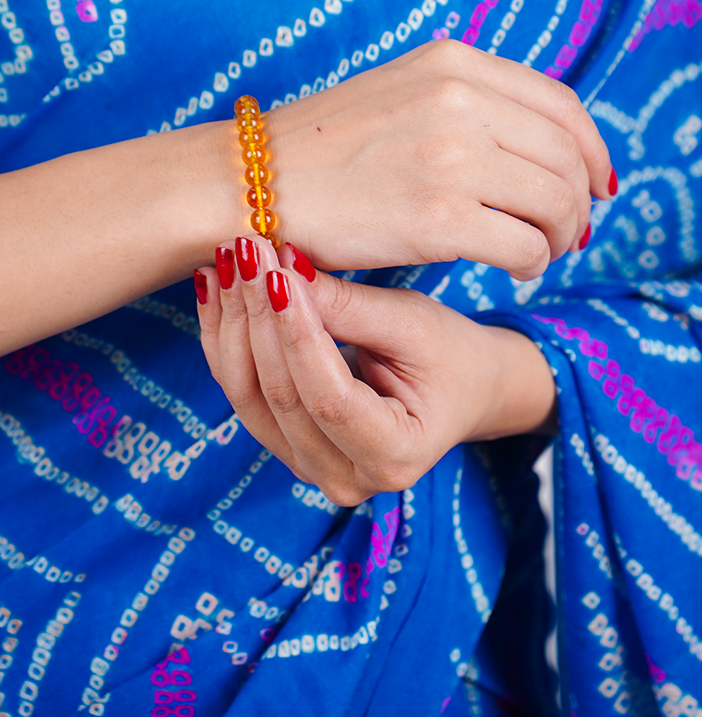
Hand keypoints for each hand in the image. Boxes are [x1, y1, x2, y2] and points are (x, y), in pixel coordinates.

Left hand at [195, 237, 555, 505]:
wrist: (461, 386)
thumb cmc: (450, 353)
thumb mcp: (413, 323)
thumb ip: (349, 307)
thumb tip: (284, 269)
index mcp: (394, 456)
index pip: (328, 396)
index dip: (297, 331)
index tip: (277, 268)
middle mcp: (345, 477)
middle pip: (280, 397)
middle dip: (258, 316)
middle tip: (244, 249)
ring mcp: (309, 467)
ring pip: (249, 395)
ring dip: (232, 324)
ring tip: (224, 262)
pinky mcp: (285, 444)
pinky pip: (241, 391)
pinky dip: (226, 338)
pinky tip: (216, 289)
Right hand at [265, 40, 613, 280]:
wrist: (249, 183)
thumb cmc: (322, 149)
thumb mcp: (400, 92)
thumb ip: (466, 100)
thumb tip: (535, 144)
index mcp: (453, 64)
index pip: (560, 104)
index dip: (591, 149)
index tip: (596, 182)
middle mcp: (459, 100)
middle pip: (567, 156)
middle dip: (580, 201)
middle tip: (570, 231)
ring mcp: (450, 158)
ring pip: (555, 203)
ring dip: (561, 236)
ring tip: (541, 252)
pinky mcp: (437, 219)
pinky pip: (525, 245)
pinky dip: (533, 262)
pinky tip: (515, 268)